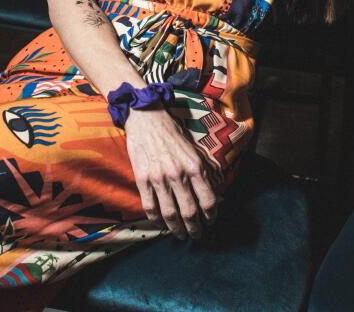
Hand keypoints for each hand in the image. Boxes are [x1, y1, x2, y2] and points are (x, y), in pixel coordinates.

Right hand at [123, 107, 217, 239]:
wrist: (146, 118)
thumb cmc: (172, 132)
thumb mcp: (194, 149)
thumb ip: (202, 171)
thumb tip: (211, 192)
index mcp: (194, 166)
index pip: (208, 200)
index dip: (211, 215)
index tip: (210, 221)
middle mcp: (178, 174)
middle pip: (189, 212)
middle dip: (195, 228)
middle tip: (196, 235)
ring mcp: (158, 178)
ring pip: (170, 214)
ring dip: (177, 229)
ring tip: (181, 235)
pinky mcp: (142, 179)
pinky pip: (150, 207)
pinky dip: (156, 221)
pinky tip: (161, 225)